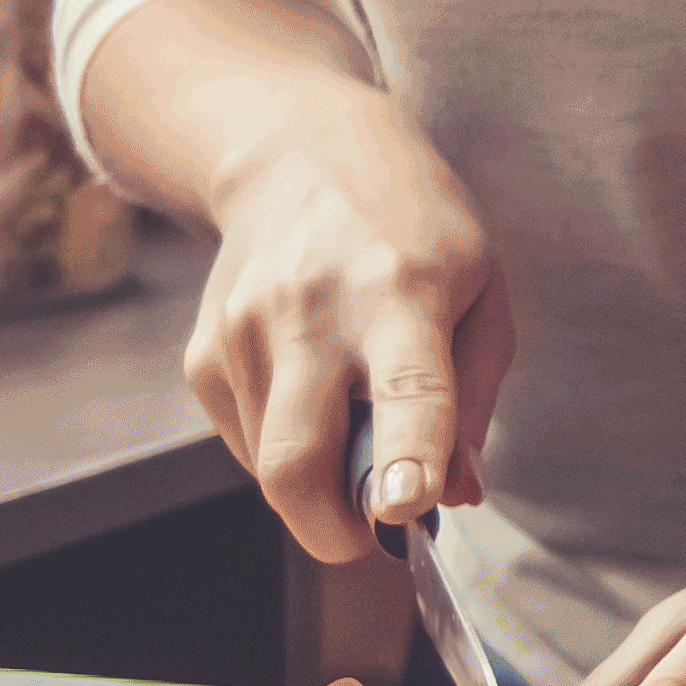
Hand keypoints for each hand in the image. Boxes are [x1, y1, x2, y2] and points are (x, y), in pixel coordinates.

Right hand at [175, 92, 510, 564]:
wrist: (302, 155)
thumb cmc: (415, 229)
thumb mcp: (482, 291)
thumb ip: (474, 400)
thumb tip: (455, 497)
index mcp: (404, 293)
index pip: (407, 390)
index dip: (404, 459)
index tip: (404, 509)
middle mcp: (314, 312)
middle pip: (298, 459)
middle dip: (332, 529)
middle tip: (371, 530)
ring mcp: (245, 332)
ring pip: (268, 467)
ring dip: (315, 480)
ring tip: (352, 419)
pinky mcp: (202, 354)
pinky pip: (243, 442)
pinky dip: (283, 445)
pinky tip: (310, 390)